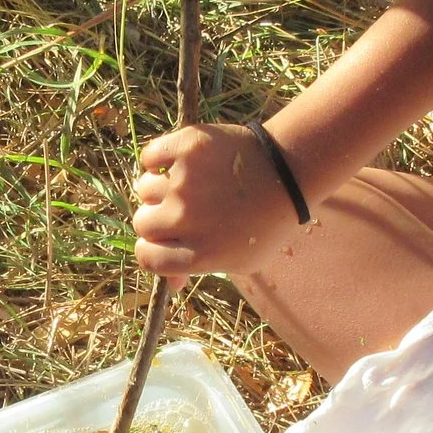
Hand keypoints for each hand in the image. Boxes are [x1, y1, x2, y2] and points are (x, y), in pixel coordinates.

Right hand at [133, 122, 304, 278]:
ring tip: (188, 185)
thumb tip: (171, 285)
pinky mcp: (185, 147)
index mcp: (198, 253)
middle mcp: (185, 218)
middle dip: (158, 219)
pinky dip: (159, 159)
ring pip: (144, 189)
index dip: (153, 249)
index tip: (166, 240)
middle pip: (142, 223)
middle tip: (182, 210)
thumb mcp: (242, 261)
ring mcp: (183, 181)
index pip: (146, 257)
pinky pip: (151, 156)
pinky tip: (182, 163)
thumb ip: (199, 270)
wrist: (290, 173)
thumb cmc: (266, 223)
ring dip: (160, 188)